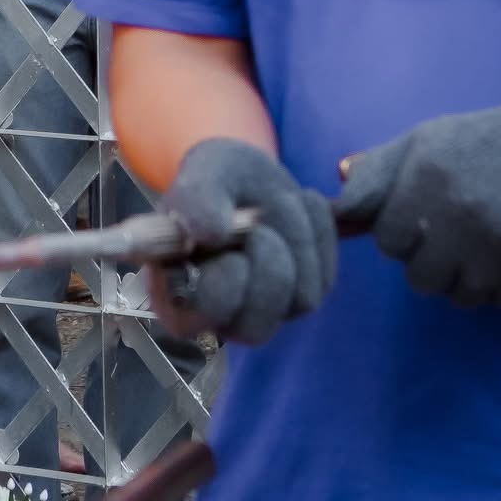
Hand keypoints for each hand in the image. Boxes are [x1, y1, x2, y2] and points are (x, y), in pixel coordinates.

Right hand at [157, 138, 336, 344]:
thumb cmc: (216, 180)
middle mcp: (220, 316)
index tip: (222, 237)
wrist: (252, 177)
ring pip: (300, 301)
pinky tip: (298, 209)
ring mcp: (265, 312)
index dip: (221, 283)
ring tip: (276, 205)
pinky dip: (317, 235)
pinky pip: (324, 279)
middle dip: (267, 266)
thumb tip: (209, 233)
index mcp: (175, 295)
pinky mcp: (302, 297)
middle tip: (258, 226)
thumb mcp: (202, 171)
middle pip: (255, 329)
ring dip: (295, 240)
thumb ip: (196, 198)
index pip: (200, 318)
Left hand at [332, 98, 500, 308]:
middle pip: (421, 279)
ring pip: (460, 295)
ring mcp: (497, 245)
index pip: (389, 243)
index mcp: (424, 183)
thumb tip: (334, 208)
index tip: (420, 217)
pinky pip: (497, 299)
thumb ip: (374, 175)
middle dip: (430, 261)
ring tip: (479, 242)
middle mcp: (458, 217)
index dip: (402, 233)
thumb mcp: (419, 144)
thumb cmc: (474, 144)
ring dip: (465, 276)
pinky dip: (499, 283)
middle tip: (451, 234)